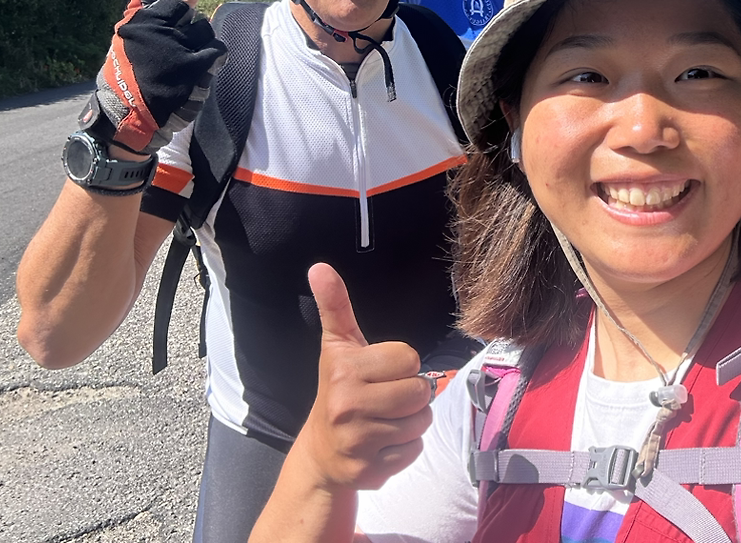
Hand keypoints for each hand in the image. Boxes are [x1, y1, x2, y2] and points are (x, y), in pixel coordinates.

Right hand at [79, 0, 224, 154]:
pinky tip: (191, 78)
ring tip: (177, 69)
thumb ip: (151, 26)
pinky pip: (215, 53)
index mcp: (138, 21)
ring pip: (203, 30)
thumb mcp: (130, 48)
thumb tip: (179, 13)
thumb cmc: (129, 85)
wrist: (129, 121)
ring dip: (197, 48)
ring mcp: (175, 42)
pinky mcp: (193, 62)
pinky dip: (208, 65)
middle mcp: (156, 26)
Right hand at [293, 263, 434, 490]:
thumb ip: (335, 305)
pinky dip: (405, 449)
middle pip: (420, 392)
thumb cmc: (339, 389)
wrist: (320, 452)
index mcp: (345, 371)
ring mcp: (357, 444)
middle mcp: (348, 407)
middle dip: (410, 394)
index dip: (400, 364)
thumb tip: (319, 266)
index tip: (378, 373)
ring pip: (421, 423)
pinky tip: (383, 444)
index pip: (409, 358)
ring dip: (411, 421)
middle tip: (386, 398)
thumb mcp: (338, 345)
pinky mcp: (368, 473)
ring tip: (385, 420)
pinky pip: (413, 451)